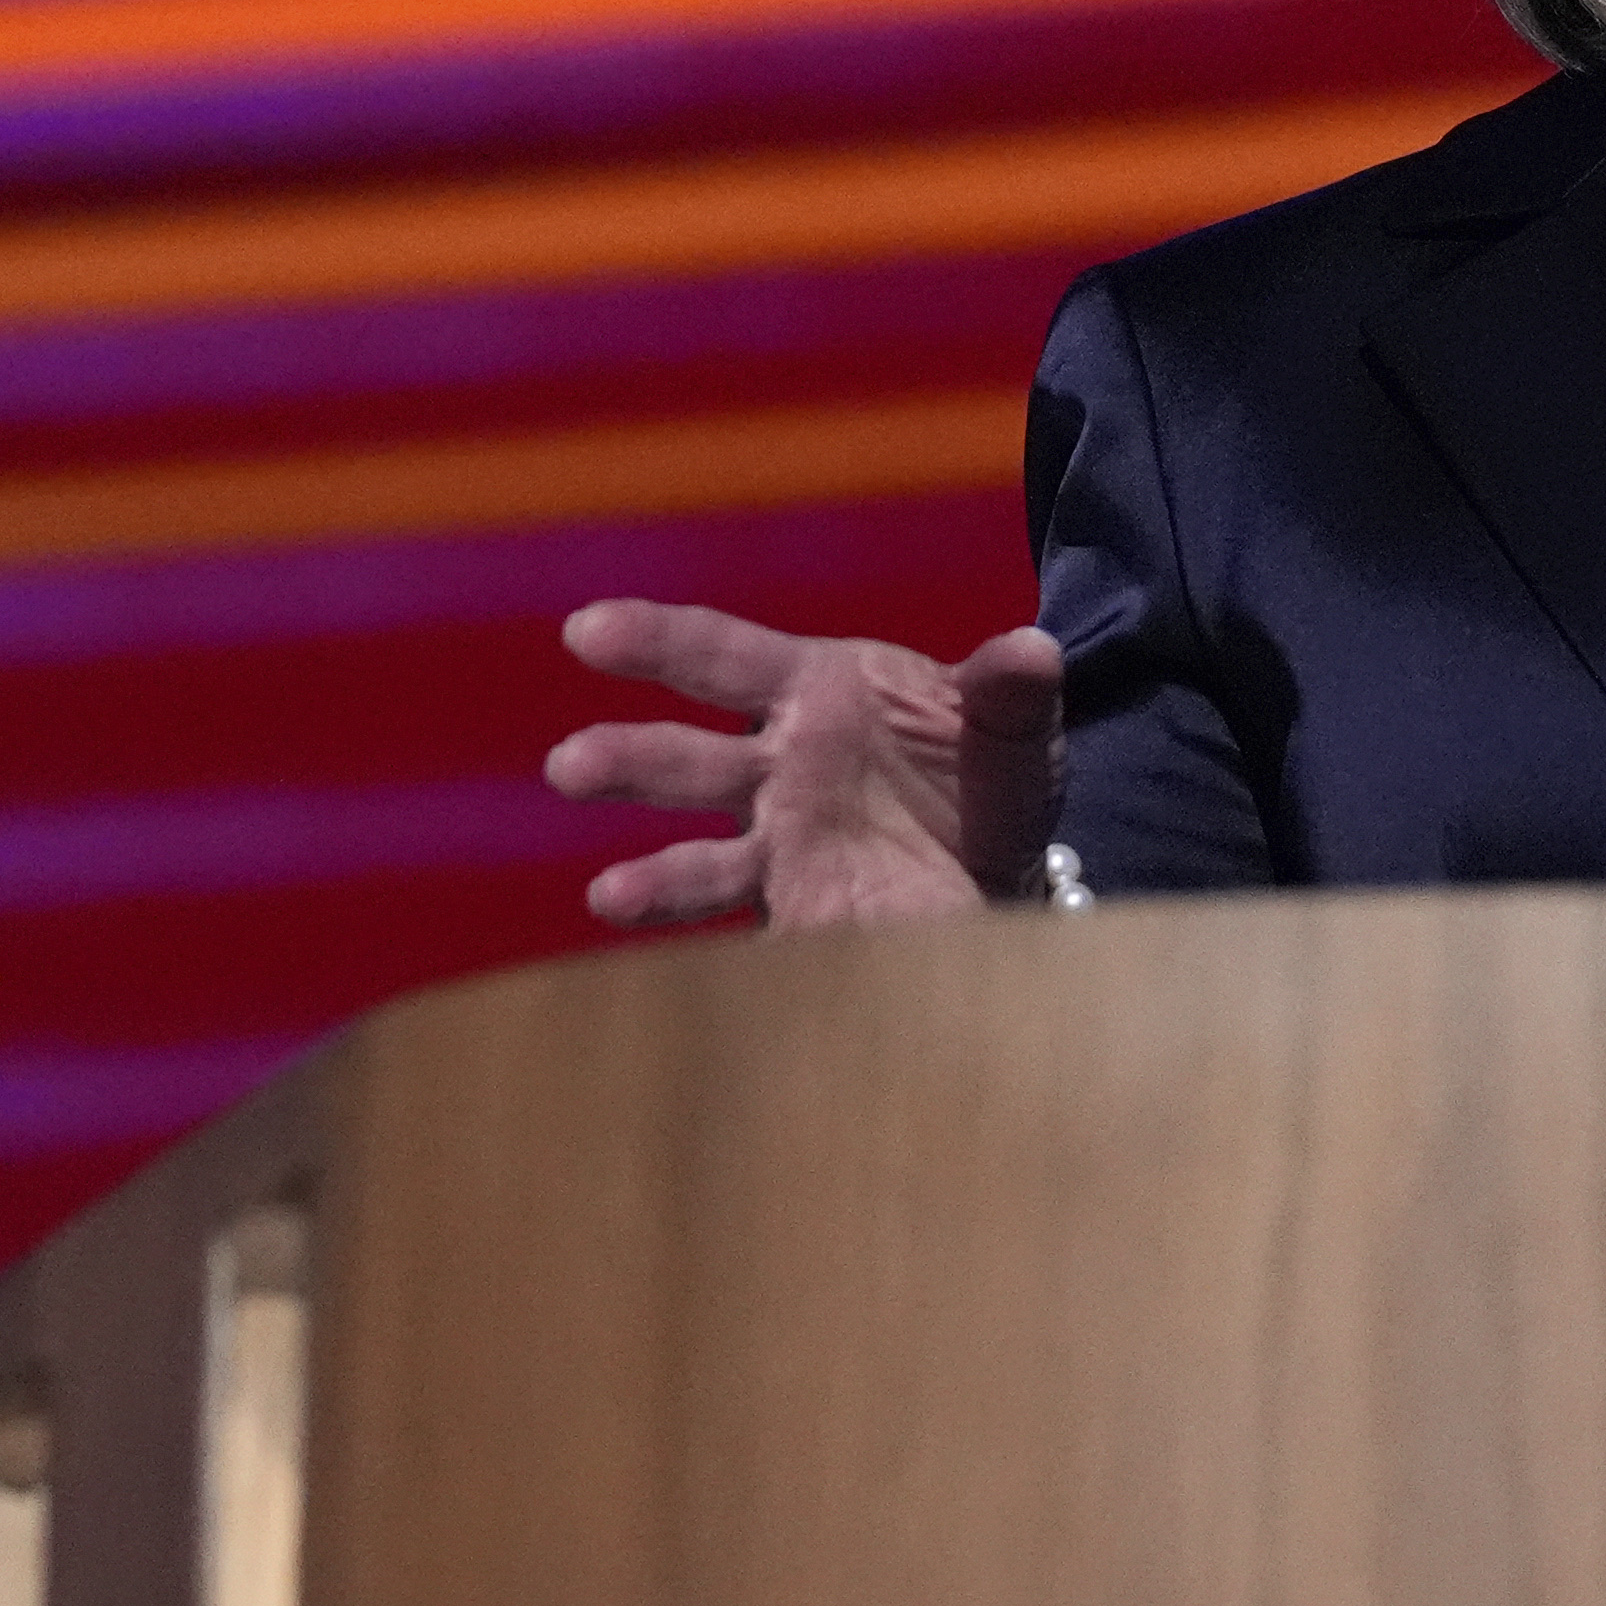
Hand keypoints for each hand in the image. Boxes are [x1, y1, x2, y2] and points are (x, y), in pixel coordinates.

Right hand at [548, 599, 1061, 930]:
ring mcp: (779, 846)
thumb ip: (1011, 695)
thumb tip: (1032, 650)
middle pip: (687, 759)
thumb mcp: (1011, 730)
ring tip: (609, 896)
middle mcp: (777, 768)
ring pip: (702, 860)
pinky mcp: (799, 915)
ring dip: (654, 878)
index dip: (655, 640)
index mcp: (816, 692)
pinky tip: (673, 973)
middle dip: (631, 760)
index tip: (587, 631)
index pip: (720, 656)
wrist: (1005, 861)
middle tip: (573, 766)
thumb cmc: (985, 772)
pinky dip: (717, 951)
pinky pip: (749, 932)